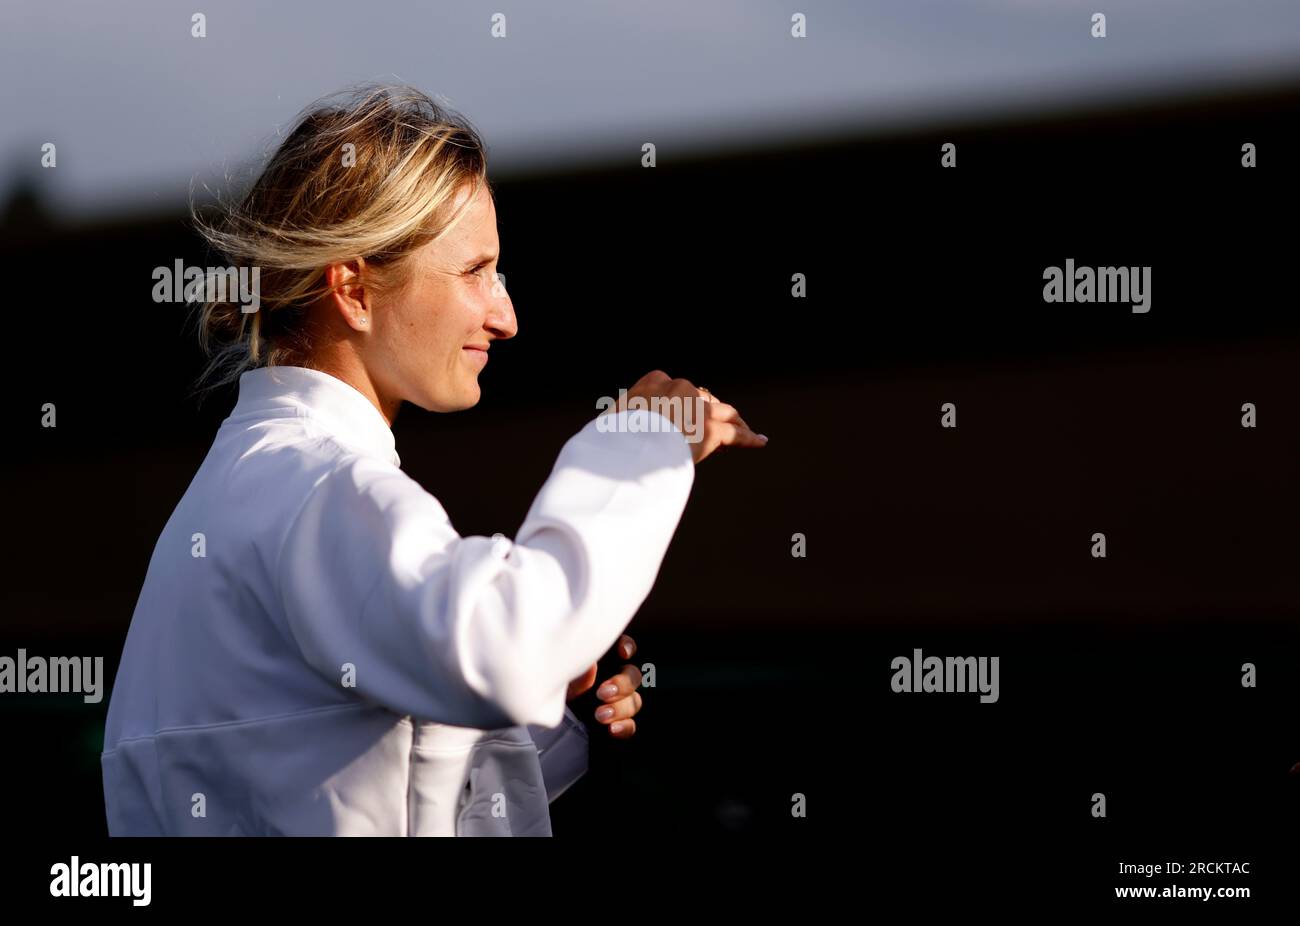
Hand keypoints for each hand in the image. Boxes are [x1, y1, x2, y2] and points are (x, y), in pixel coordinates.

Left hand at [565, 634, 643, 738]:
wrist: (547, 721)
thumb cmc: (555, 692)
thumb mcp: (563, 683)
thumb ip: (580, 675)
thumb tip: (593, 664)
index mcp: (603, 661)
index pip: (624, 647)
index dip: (628, 647)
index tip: (623, 653)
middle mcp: (614, 678)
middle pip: (633, 676)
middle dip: (622, 684)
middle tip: (602, 693)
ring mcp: (618, 702)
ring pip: (634, 701)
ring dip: (620, 708)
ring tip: (600, 715)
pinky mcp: (616, 723)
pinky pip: (631, 725)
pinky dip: (624, 726)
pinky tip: (612, 729)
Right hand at [619, 370, 767, 463]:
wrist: (626, 447)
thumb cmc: (610, 438)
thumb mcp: (610, 421)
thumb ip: (620, 420)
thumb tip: (607, 433)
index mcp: (653, 381)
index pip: (677, 388)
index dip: (684, 403)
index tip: (683, 416)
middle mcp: (680, 388)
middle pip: (704, 398)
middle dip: (709, 411)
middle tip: (715, 425)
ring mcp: (698, 407)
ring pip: (725, 412)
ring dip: (734, 420)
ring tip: (743, 428)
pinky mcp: (711, 429)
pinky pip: (736, 434)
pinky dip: (749, 438)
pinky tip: (760, 442)